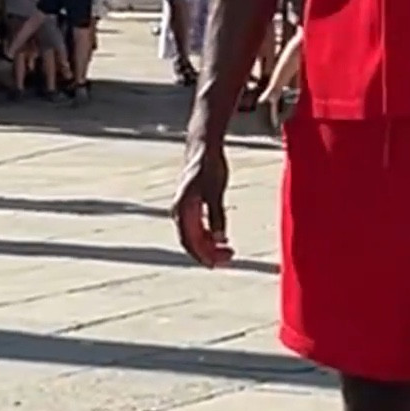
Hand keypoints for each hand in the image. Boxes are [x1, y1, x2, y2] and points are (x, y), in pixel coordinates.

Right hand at [174, 136, 233, 266]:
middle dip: (209, 253)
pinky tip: (222, 238)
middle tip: (229, 257)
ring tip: (228, 251)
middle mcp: (180, 211)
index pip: (190, 241)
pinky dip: (208, 235)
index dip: (203, 255)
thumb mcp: (216, 192)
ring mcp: (184, 208)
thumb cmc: (209, 166)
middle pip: (191, 241)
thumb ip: (217, 215)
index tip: (218, 264)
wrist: (203, 146)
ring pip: (194, 235)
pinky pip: (196, 227)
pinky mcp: (191, 204)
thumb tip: (220, 238)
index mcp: (183, 209)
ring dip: (209, 246)